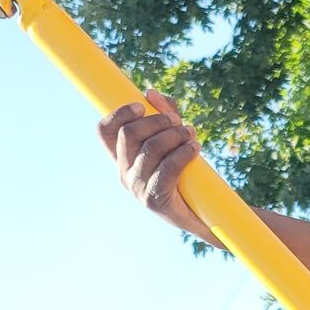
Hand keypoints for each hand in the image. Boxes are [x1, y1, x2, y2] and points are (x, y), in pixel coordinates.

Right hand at [98, 90, 218, 244]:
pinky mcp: (154, 200)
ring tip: (191, 134)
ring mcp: (137, 187)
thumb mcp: (175, 139)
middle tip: (178, 121)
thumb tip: (151, 93)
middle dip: (157, 120)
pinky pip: (167, 169)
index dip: (119, 113)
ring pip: (150, 148)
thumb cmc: (187, 176)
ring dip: (174, 135)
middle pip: (129, 134)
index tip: (142, 105)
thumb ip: (165, 115)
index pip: (105, 131)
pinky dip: (183, 153)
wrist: (204, 216)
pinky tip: (194, 148)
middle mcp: (124, 173)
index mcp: (122, 158)